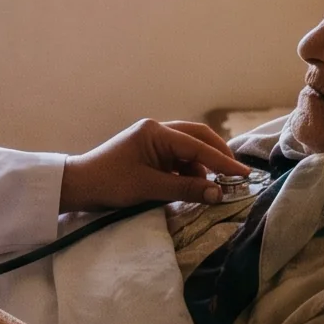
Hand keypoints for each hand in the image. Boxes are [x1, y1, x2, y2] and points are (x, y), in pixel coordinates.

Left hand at [59, 118, 249, 212]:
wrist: (78, 186)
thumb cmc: (109, 184)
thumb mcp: (149, 188)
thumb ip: (185, 188)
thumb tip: (218, 193)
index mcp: (155, 132)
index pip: (197, 145)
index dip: (222, 161)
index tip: (244, 174)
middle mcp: (157, 131)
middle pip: (197, 138)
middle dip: (218, 155)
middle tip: (237, 174)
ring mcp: (153, 141)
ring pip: (189, 149)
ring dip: (203, 167)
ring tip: (216, 187)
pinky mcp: (150, 154)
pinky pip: (178, 159)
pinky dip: (190, 172)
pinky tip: (196, 186)